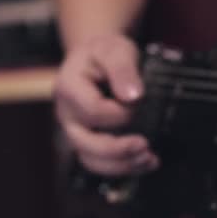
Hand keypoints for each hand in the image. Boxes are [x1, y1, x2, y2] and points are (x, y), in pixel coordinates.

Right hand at [54, 34, 158, 175]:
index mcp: (69, 89)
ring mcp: (77, 131)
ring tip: (149, 159)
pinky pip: (102, 163)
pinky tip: (148, 162)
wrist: (97, 58)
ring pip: (92, 161)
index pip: (92, 111)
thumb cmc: (104, 53)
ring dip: (122, 165)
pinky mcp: (89, 142)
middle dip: (118, 149)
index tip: (138, 100)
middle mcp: (68, 115)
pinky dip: (125, 167)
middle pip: (86, 144)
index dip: (119, 112)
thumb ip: (123, 69)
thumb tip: (134, 96)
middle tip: (145, 145)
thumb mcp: (115, 50)